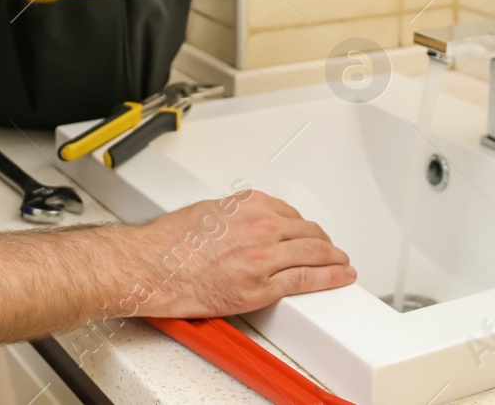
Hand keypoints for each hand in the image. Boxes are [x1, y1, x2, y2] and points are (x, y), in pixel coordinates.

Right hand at [131, 190, 355, 316]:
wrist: (151, 267)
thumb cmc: (169, 242)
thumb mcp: (207, 210)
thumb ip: (234, 215)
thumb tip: (244, 224)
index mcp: (249, 205)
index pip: (290, 214)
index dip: (304, 226)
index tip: (309, 232)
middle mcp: (261, 227)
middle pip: (308, 233)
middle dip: (322, 241)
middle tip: (331, 249)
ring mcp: (264, 258)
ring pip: (314, 255)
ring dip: (334, 259)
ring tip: (343, 264)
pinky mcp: (261, 288)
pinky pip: (306, 281)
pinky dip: (330, 278)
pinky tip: (340, 277)